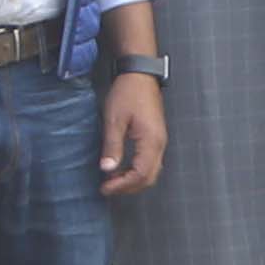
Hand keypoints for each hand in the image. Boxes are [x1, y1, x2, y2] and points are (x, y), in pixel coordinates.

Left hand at [98, 74, 167, 196]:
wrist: (140, 75)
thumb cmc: (127, 94)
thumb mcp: (114, 120)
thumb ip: (112, 146)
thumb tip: (108, 170)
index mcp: (151, 141)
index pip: (140, 174)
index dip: (123, 185)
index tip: (105, 188)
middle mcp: (159, 145)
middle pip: (149, 177)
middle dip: (129, 187)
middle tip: (108, 188)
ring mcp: (160, 141)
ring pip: (151, 172)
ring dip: (133, 180)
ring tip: (113, 180)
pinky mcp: (156, 138)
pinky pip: (150, 162)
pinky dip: (137, 171)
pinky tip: (122, 168)